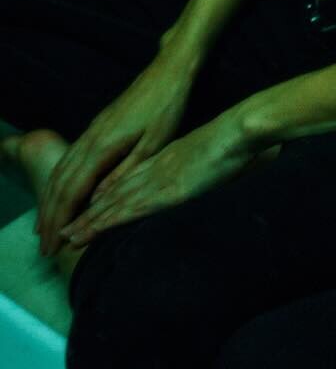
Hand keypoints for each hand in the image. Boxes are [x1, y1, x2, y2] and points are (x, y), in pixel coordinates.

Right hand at [36, 56, 195, 254]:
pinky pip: (69, 159)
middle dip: (49, 216)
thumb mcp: (154, 142)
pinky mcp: (98, 126)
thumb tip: (98, 202)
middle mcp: (91, 138)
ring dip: (50, 200)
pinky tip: (59, 191)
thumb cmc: (167, 106)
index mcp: (103, 146)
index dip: (61, 221)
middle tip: (44, 246)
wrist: (169, 70)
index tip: (54, 246)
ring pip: (61, 170)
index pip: (72, 191)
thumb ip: (125, 172)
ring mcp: (92, 130)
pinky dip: (59, 181)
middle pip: (59, 183)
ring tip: (44, 226)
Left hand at [58, 110, 267, 246]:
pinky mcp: (167, 191)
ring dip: (89, 221)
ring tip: (67, 237)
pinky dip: (108, 219)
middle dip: (86, 215)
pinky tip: (93, 229)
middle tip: (62, 233)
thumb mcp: (208, 154)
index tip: (85, 214)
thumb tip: (193, 178)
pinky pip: (131, 207)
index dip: (103, 200)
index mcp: (163, 160)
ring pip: (114, 202)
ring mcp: (158, 179)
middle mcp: (154, 169)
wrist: (239, 131)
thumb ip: (196, 167)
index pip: (125, 182)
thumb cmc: (231, 142)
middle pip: (113, 194)